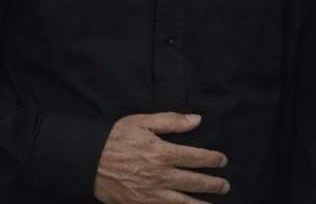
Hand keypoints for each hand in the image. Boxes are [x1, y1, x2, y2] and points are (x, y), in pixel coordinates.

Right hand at [94, 112, 229, 203]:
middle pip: (193, 182)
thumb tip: (196, 119)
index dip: (212, 159)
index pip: (195, 157)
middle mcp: (161, 176)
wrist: (90, 161)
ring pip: (183, 203)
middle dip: (213, 184)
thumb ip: (171, 120)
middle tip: (225, 185)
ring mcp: (152, 195)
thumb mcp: (142, 122)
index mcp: (162, 153)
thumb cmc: (116, 138)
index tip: (223, 160)